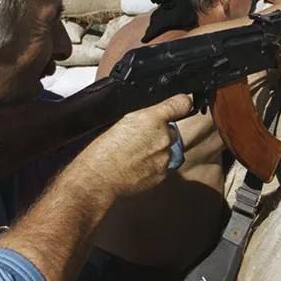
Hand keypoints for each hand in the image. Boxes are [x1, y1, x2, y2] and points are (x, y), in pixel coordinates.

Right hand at [63, 94, 193, 198]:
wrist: (98, 177)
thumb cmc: (102, 150)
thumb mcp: (121, 120)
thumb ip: (145, 116)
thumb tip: (155, 115)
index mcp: (152, 118)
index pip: (182, 103)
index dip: (181, 104)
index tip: (182, 105)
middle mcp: (163, 136)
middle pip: (171, 131)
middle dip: (159, 134)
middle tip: (139, 140)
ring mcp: (164, 156)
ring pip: (167, 149)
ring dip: (156, 151)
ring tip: (134, 155)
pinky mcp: (162, 173)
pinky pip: (163, 165)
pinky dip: (153, 165)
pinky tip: (136, 166)